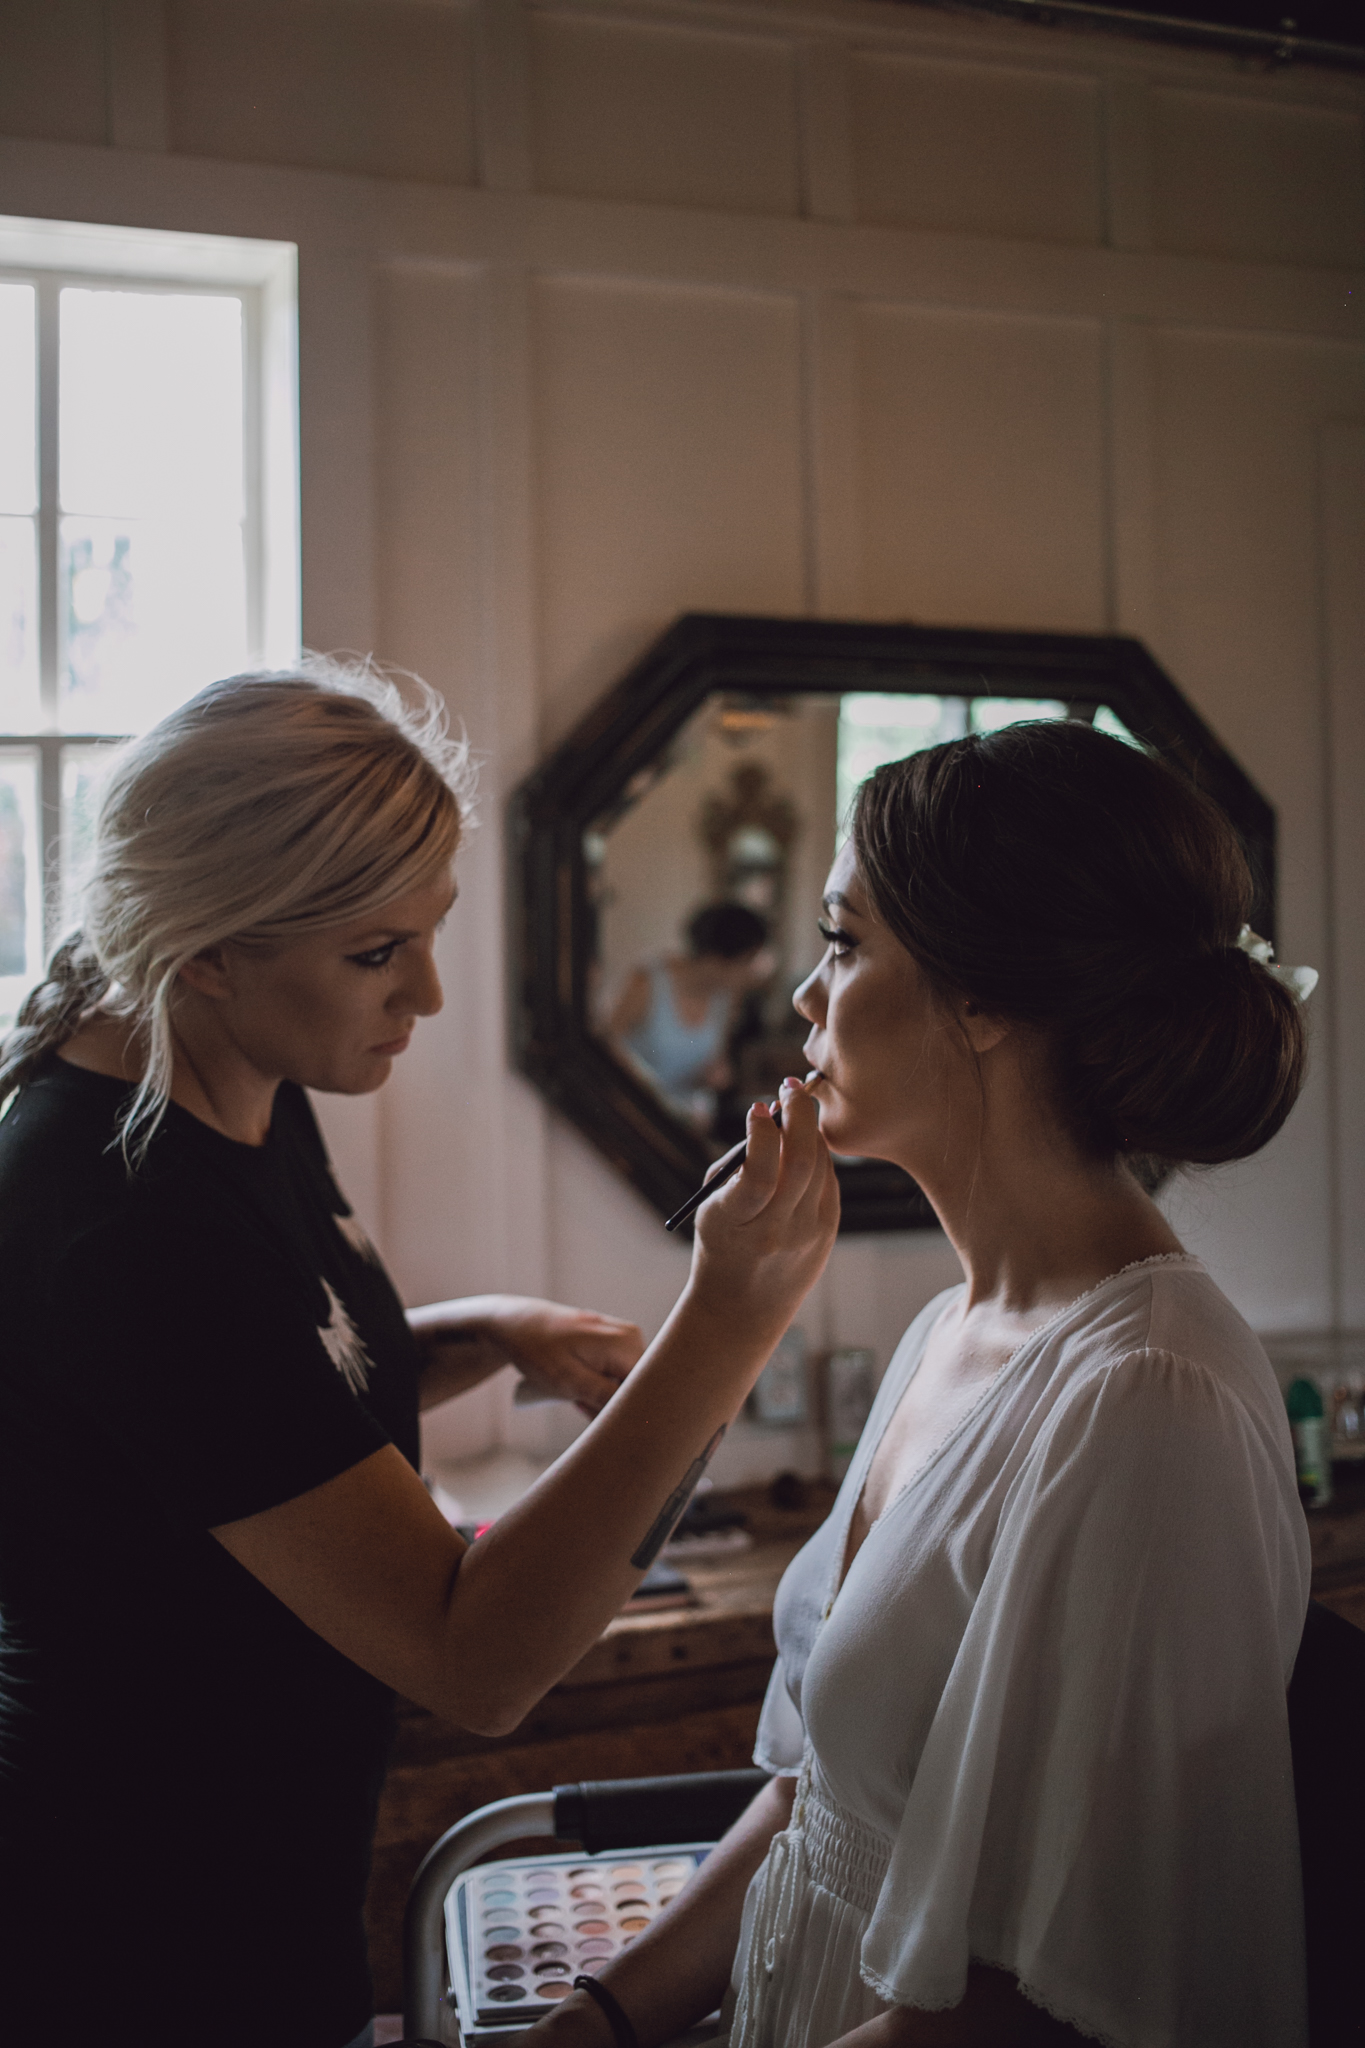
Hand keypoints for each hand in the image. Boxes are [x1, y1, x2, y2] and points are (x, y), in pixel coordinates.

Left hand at [483, 1295, 644, 1414]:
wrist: (518, 1325)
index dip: (627, 1410)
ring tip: (575, 1396)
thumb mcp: (569, 1381)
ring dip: (603, 1397)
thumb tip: (640, 1415)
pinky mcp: (614, 1342)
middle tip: (580, 1406)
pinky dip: (599, 1386)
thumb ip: (605, 1397)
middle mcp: (632, 1337)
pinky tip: (579, 1389)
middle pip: (636, 1387)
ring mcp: (623, 1338)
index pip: (646, 1390)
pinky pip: (616, 1373)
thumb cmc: (538, 1350)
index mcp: (626, 1344)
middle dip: (611, 1405)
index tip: (600, 1418)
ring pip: (625, 1383)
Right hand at [687, 1077, 838, 1340]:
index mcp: (735, 1224)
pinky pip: (829, 1181)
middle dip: (799, 1115)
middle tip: (789, 1086)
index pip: (759, 1174)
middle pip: (802, 1162)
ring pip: (821, 1166)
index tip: (758, 1107)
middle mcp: (776, 1231)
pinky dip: (819, 1155)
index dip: (763, 1134)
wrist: (741, 1307)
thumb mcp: (714, 1206)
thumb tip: (772, 1115)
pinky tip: (804, 1144)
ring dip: (809, 1130)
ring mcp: (808, 1235)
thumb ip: (739, 1164)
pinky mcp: (828, 1233)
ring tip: (794, 1110)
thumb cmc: (720, 1243)